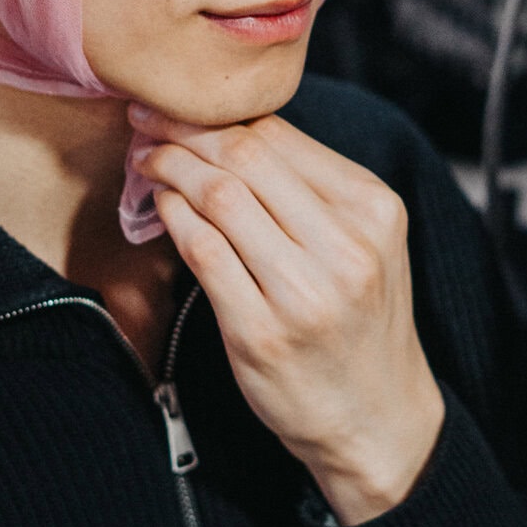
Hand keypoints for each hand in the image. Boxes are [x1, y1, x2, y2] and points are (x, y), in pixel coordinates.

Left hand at [132, 108, 444, 524]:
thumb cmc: (362, 322)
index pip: (280, 135)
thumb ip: (314, 190)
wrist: (378, 419)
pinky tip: (161, 206)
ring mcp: (303, 291)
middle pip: (245, 157)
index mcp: (374, 210)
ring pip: (219, 197)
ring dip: (170, 169)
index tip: (180, 108)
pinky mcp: (260, 332)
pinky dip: (173, 218)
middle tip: (147, 123)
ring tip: (147, 161)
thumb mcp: (367, 244)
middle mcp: (345, 246)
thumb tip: (231, 131)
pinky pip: (202, 252)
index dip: (218, 115)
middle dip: (183, 131)